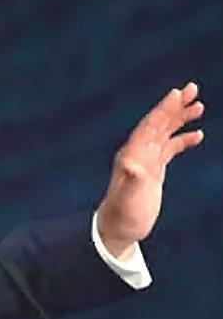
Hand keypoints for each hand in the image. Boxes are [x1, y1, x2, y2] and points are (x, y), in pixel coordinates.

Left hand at [96, 83, 203, 258]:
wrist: (119, 230)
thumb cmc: (122, 215)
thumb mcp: (128, 199)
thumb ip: (132, 181)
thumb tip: (133, 165)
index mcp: (131, 154)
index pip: (149, 125)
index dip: (163, 109)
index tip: (178, 93)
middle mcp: (138, 154)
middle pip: (158, 123)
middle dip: (175, 106)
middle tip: (193, 88)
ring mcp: (146, 161)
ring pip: (165, 133)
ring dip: (180, 119)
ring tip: (199, 106)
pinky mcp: (154, 171)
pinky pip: (170, 149)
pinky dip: (183, 140)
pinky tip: (198, 135)